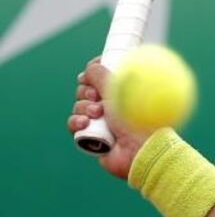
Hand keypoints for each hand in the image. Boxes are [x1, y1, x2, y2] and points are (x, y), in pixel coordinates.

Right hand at [67, 57, 149, 180]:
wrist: (138, 150)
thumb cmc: (137, 119)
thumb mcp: (120, 91)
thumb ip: (102, 75)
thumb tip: (90, 68)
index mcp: (122, 92)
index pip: (102, 75)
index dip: (94, 69)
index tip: (92, 67)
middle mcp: (111, 105)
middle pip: (84, 89)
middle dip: (86, 90)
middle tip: (96, 95)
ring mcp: (99, 120)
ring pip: (78, 105)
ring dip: (83, 107)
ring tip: (98, 113)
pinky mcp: (89, 136)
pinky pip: (73, 124)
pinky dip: (75, 121)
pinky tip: (84, 124)